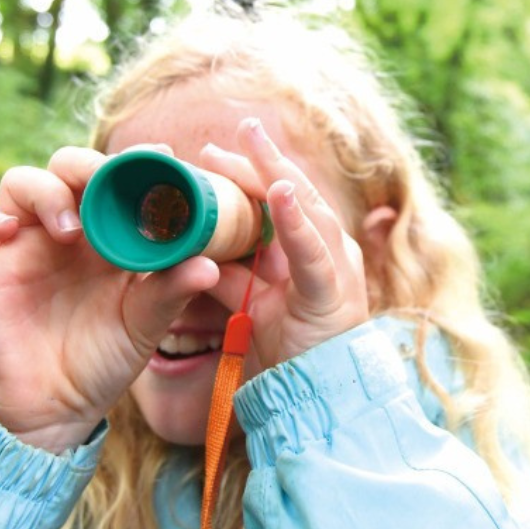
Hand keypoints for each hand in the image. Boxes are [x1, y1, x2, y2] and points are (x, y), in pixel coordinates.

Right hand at [0, 147, 218, 452]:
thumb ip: (171, 292)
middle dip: (86, 165)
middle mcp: (63, 230)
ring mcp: (20, 244)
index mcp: (106, 234)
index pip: (116, 179)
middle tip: (105, 182)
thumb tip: (210, 266)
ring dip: (45, 191)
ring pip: (20, 182)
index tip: (164, 156)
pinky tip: (8, 231)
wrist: (54, 412)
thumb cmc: (103, 363)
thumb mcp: (143, 326)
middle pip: (67, 167)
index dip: (136, 161)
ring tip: (69, 228)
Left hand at [199, 118, 369, 368]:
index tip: (211, 153)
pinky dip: (294, 220)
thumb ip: (229, 275)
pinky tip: (277, 191)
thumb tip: (192, 248)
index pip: (278, 200)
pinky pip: (313, 250)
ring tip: (253, 141)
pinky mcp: (334, 291)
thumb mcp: (248, 305)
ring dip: (276, 173)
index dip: (249, 173)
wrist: (317, 401)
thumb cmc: (287, 353)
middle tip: (238, 127)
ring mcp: (337, 267)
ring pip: (305, 208)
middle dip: (261, 159)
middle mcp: (328, 250)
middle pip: (291, 193)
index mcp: (309, 250)